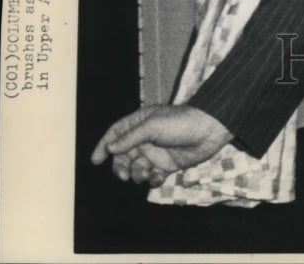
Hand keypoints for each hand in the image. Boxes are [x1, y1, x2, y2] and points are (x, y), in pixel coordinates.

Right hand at [91, 104, 232, 186]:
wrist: (208, 131)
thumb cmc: (180, 123)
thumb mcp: (153, 126)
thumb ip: (130, 138)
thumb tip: (110, 147)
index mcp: (140, 123)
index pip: (116, 132)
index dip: (104, 144)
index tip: (95, 160)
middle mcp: (145, 138)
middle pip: (123, 155)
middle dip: (120, 166)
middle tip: (124, 175)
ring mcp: (156, 152)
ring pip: (136, 168)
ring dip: (138, 174)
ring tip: (146, 172)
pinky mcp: (167, 165)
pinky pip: (152, 176)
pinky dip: (153, 179)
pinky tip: (159, 176)